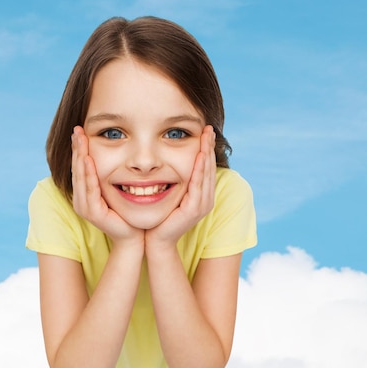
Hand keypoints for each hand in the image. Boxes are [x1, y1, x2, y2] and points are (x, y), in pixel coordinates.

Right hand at [71, 126, 143, 245]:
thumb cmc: (127, 211)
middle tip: (77, 129)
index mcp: (84, 192)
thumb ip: (110, 174)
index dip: (79, 148)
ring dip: (80, 156)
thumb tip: (116, 150)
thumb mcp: (116, 188)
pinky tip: (88, 159)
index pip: (80, 165)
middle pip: (77, 168)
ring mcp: (85, 206)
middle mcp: (80, 199)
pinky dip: (89, 173)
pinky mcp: (93, 213)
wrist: (134, 236)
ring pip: (81, 176)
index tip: (80, 129)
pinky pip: (90, 189)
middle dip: (77, 147)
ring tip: (80, 139)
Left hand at [145, 125, 216, 248]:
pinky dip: (200, 169)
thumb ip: (176, 180)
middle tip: (209, 128)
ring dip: (206, 154)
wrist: (156, 239)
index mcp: (202, 194)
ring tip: (206, 137)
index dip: (207, 148)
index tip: (205, 131)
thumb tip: (170, 161)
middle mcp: (206, 198)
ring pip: (206, 173)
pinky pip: (198, 185)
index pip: (206, 167)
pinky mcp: (194, 209)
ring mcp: (202, 204)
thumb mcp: (172, 193)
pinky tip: (200, 156)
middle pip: (209, 167)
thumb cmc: (161, 216)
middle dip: (209, 146)